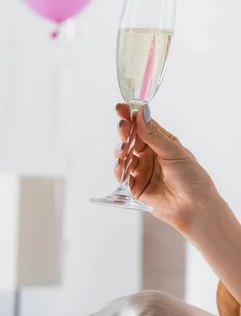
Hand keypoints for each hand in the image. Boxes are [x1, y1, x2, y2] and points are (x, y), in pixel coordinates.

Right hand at [114, 103, 219, 231]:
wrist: (195, 207)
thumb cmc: (191, 177)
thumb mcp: (173, 152)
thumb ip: (153, 135)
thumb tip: (141, 113)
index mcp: (161, 143)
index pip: (143, 126)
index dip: (131, 116)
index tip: (121, 108)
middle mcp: (150, 155)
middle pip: (131, 139)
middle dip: (125, 132)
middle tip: (122, 127)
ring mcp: (142, 171)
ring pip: (125, 156)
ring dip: (121, 151)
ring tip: (124, 150)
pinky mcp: (136, 187)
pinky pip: (123, 176)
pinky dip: (119, 169)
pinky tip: (121, 166)